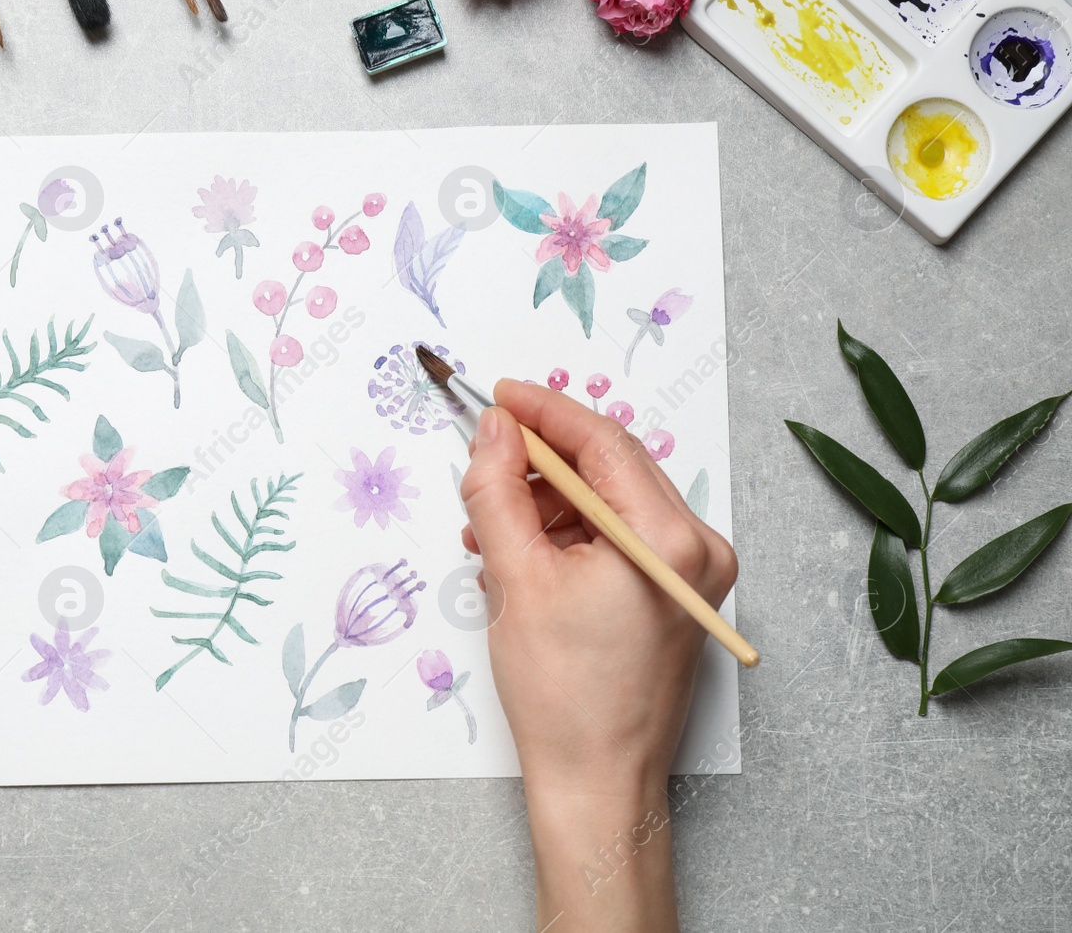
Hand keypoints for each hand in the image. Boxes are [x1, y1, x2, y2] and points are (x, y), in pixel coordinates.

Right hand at [460, 380, 737, 932]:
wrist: (597, 784)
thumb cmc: (566, 697)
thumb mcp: (515, 579)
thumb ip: (498, 492)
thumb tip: (492, 430)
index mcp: (670, 540)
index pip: (603, 444)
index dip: (543, 413)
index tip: (497, 395)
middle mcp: (697, 550)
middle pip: (609, 470)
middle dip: (538, 463)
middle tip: (482, 461)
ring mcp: (691, 575)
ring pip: (608, 504)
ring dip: (546, 504)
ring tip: (488, 530)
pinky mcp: (675, 596)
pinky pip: (616, 539)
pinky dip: (566, 537)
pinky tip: (520, 555)